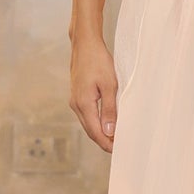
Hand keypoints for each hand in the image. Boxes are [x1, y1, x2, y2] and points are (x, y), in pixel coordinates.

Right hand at [69, 35, 118, 153]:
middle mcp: (76, 105)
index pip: (95, 132)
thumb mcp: (109, 84)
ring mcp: (75, 100)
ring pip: (88, 123)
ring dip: (100, 132)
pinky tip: (106, 121)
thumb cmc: (98, 60)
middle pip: (90, 130)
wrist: (84, 44)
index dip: (106, 143)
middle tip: (119, 147)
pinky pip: (87, 114)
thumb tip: (109, 131)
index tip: (118, 150)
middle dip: (104, 140)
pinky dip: (96, 122)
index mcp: (83, 104)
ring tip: (115, 136)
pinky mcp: (77, 95)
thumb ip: (109, 109)